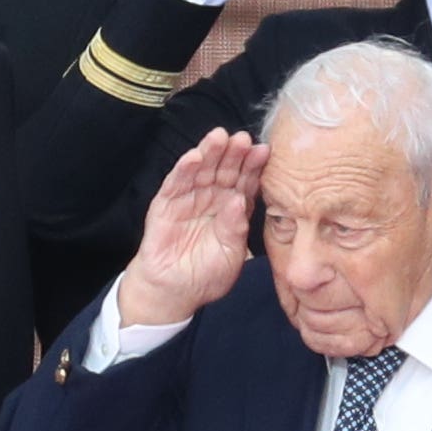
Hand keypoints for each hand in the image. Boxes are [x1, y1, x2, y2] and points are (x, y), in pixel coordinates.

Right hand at [116, 128, 266, 331]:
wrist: (175, 292)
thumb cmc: (207, 274)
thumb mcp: (230, 254)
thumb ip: (236, 229)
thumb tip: (239, 201)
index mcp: (234, 208)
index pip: (246, 182)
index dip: (254, 166)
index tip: (265, 151)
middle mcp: (213, 198)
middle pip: (225, 170)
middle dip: (234, 153)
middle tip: (243, 139)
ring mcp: (189, 198)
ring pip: (202, 170)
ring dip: (210, 152)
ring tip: (219, 137)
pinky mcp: (166, 204)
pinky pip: (175, 183)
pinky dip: (183, 169)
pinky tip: (194, 157)